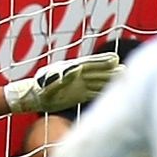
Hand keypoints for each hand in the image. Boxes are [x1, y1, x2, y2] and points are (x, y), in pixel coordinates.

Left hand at [4, 52, 122, 113]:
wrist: (32, 97)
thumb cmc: (37, 89)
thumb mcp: (46, 84)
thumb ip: (59, 79)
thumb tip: (73, 71)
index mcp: (70, 70)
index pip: (89, 64)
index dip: (102, 62)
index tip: (114, 59)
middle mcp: (76, 76)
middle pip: (96, 71)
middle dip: (110, 70)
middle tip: (124, 68)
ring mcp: (78, 85)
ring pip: (97, 81)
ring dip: (109, 79)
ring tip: (123, 76)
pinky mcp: (78, 95)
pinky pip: (93, 92)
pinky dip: (102, 91)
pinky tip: (113, 92)